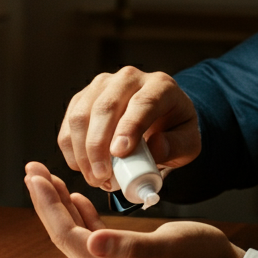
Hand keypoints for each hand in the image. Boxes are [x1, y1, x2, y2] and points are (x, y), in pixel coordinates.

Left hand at [25, 162, 243, 257]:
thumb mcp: (170, 247)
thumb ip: (131, 246)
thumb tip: (93, 240)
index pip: (67, 236)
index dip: (48, 205)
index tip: (35, 176)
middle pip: (65, 234)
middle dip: (47, 201)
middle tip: (32, 170)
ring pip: (76, 233)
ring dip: (60, 206)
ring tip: (46, 179)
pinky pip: (93, 236)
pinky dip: (81, 215)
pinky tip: (78, 199)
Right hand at [58, 67, 200, 189]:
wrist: (161, 119)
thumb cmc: (174, 131)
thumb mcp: (188, 143)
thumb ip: (176, 146)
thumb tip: (155, 148)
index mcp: (161, 86)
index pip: (143, 102)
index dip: (129, 127)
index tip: (120, 153)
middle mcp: (129, 78)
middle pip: (105, 106)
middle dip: (98, 145)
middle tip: (101, 177)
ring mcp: (103, 84)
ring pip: (81, 114)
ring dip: (82, 150)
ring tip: (95, 178)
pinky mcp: (84, 97)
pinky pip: (69, 123)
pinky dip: (71, 148)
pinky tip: (83, 167)